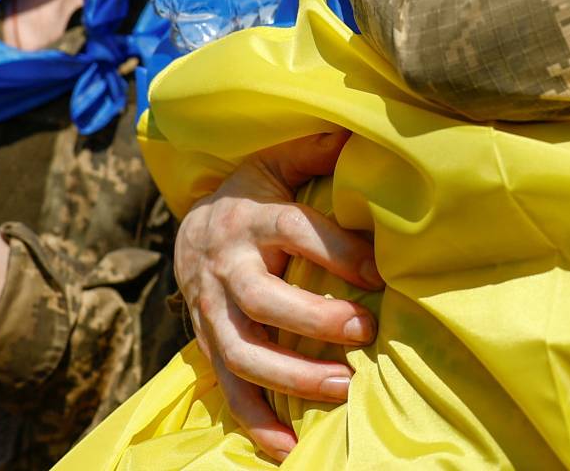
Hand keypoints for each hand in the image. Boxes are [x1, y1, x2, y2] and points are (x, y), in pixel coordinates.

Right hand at [175, 133, 381, 462]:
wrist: (190, 226)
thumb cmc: (253, 192)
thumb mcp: (274, 160)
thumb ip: (313, 150)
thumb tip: (360, 129)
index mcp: (249, 214)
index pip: (293, 229)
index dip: (336, 251)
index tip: (379, 271)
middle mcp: (225, 264)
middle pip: (264, 297)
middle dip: (314, 320)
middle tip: (365, 332)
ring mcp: (211, 309)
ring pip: (244, 350)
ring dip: (292, 376)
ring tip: (345, 390)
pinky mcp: (207, 341)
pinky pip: (229, 388)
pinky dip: (256, 421)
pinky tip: (288, 449)